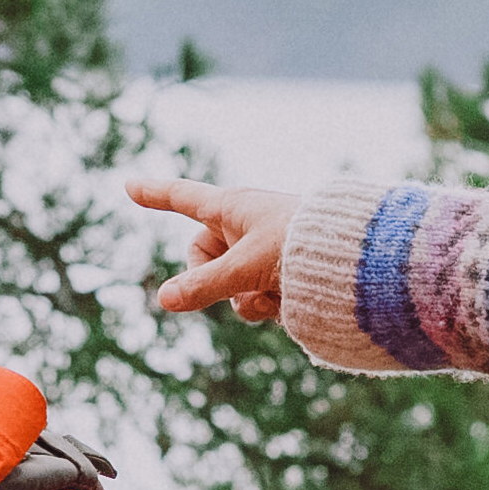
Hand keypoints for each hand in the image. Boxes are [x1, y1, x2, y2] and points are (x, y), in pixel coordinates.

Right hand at [128, 169, 301, 325]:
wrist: (358, 260)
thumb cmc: (302, 247)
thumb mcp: (244, 269)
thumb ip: (203, 286)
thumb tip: (163, 300)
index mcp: (232, 208)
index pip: (182, 197)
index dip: (156, 194)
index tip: (130, 184)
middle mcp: (245, 225)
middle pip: (203, 259)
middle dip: (214, 284)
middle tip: (235, 290)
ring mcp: (263, 249)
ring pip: (231, 285)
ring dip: (245, 300)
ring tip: (273, 299)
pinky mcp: (283, 271)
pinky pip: (258, 294)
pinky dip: (270, 304)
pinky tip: (293, 302)